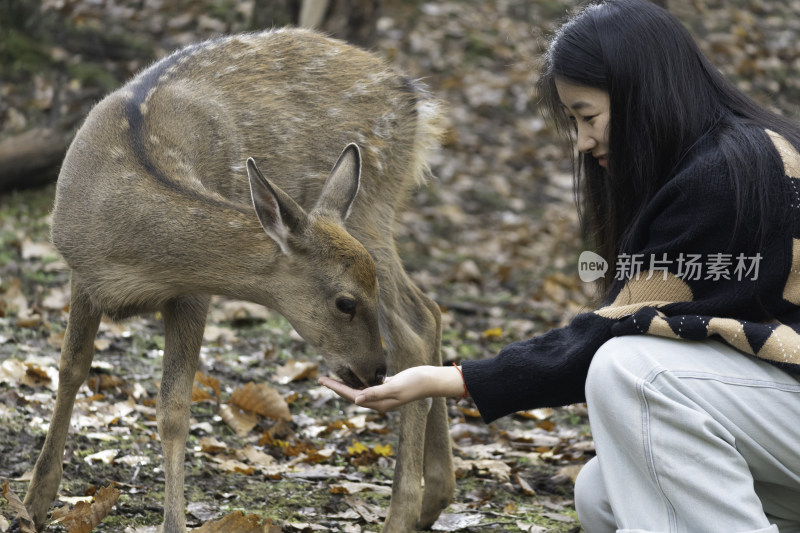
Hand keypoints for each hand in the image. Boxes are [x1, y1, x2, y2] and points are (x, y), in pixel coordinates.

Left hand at [319, 365, 465, 412]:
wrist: (431, 380)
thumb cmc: (415, 382)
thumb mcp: (394, 387)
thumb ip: (375, 393)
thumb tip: (356, 399)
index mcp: (379, 403)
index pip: (352, 395)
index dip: (336, 388)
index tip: (322, 380)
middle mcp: (379, 401)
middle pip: (352, 394)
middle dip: (337, 387)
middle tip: (321, 378)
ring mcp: (384, 395)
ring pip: (360, 390)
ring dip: (347, 385)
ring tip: (334, 378)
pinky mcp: (389, 386)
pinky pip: (369, 386)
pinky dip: (359, 381)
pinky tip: (355, 376)